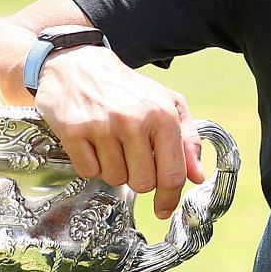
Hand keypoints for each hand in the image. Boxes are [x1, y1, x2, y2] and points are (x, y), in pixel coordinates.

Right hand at [32, 46, 205, 218]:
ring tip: (110, 143)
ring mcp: (102, 126)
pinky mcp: (74, 131)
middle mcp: (134, 121)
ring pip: (115, 179)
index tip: (163, 209)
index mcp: (163, 115)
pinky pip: (88, 171)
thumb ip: (187, 140)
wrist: (75, 62)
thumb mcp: (166, 103)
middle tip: (131, 156)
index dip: (169, 198)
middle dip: (138, 177)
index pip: (172, 173)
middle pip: (143, 183)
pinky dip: (91, 164)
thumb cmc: (126, 88)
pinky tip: (91, 143)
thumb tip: (197, 176)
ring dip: (114, 169)